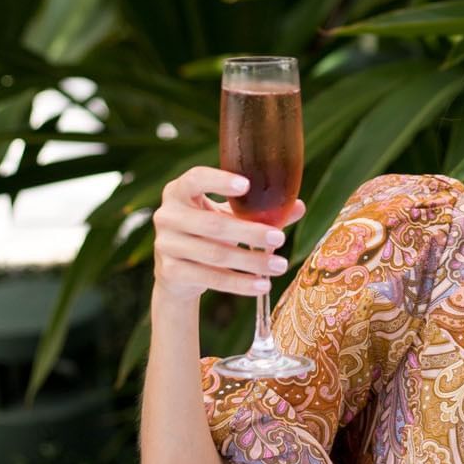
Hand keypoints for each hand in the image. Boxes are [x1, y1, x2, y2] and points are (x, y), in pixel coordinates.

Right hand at [152, 165, 306, 304]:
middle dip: (249, 233)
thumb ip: (258, 209)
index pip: (195, 179)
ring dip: (251, 261)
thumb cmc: (207, 231)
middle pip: (212, 225)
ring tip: (279, 266)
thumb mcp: (227, 215)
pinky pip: (210, 278)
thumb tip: (298, 207)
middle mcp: (167, 215)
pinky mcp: (170, 271)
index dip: (219, 181)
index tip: (246, 185)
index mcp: (179, 190)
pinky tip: (261, 285)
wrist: (177, 271)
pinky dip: (239, 284)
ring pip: (214, 254)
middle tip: (280, 238)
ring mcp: (165, 245)